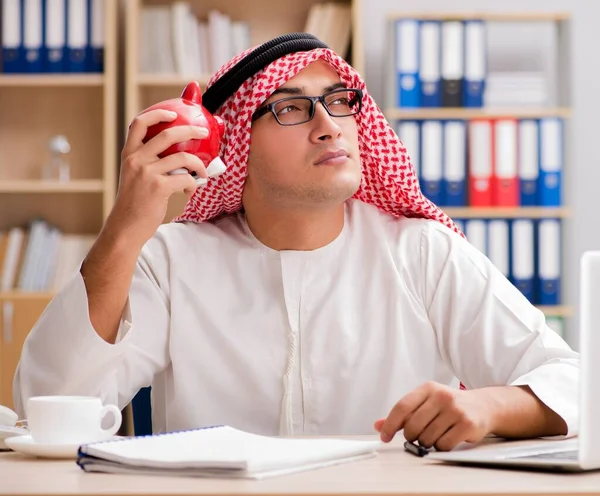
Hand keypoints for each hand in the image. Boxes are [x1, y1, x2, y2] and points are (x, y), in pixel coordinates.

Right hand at [107, 109, 208, 246]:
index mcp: (129, 154)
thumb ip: (149, 163)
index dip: (157, 114)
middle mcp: (136, 159)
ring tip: (203, 172)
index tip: (173, 114)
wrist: (126, 227)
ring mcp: (147, 173)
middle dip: (191, 131)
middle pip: (168, 135)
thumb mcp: (135, 177)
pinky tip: (190, 190)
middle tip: (203, 132)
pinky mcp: (159, 187)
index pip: (140, 124)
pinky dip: (192, 184)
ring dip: (199, 165)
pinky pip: (185, 178)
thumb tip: (178, 156)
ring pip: (183, 158)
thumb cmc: (135, 203)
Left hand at [374, 381, 494, 450]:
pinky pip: (443, 445)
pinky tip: (447, 438)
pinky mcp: (467, 424)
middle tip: (417, 436)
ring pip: (427, 438)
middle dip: (411, 436)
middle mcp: (441, 396)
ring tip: (435, 435)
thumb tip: (378, 425)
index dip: (390, 424)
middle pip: (412, 426)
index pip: (401, 407)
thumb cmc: (449, 406)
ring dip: (427, 443)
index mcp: (427, 388)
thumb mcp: (425, 403)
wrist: (483, 405)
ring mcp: (455, 409)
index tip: (384, 436)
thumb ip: (402, 414)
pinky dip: (441, 447)